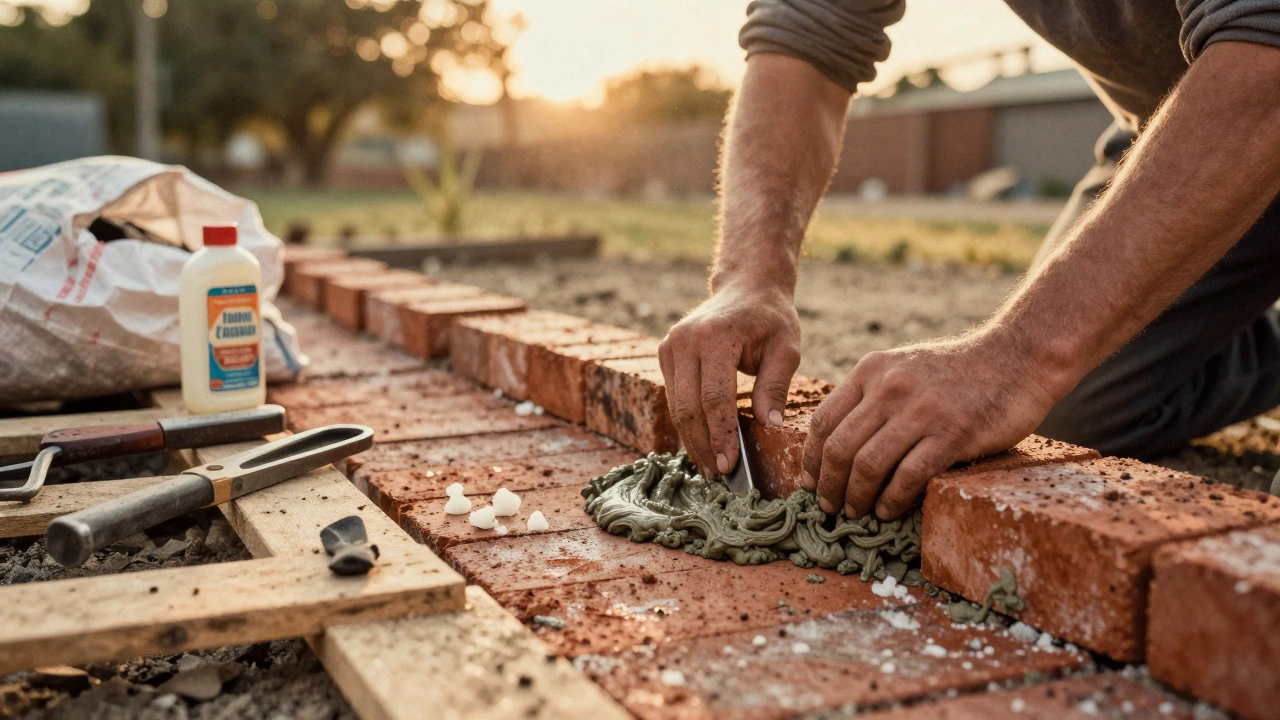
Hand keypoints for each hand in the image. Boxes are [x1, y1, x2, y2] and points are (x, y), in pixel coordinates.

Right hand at [659, 283, 800, 478]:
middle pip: (688, 407)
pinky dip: (686, 424)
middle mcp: (685, 340)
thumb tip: (771, 427)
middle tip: (720, 476)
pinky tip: (702, 445)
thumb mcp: (786, 349)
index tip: (731, 464)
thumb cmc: (770, 319)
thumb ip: (775, 387)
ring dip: (692, 440)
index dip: (721, 434)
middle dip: (703, 445)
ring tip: (711, 468)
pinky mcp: (665, 353)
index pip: (714, 397)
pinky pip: (673, 398)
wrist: (746, 287)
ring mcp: (670, 346)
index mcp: (716, 336)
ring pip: (675, 407)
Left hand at [799, 328, 1057, 519]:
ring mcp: (921, 411)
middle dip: (828, 485)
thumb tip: (838, 441)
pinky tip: (887, 511)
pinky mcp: (952, 433)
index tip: (809, 482)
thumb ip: (871, 395)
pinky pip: (908, 475)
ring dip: (856, 497)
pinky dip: (892, 500)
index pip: (825, 421)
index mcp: (872, 370)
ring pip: (868, 464)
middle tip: (828, 507)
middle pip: (840, 447)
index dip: (810, 459)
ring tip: (856, 512)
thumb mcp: (903, 367)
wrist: (1017, 357)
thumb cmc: (958, 371)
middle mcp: (890, 388)